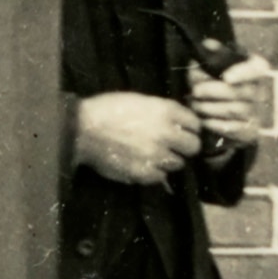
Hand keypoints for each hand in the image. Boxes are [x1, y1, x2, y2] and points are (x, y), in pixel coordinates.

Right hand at [74, 91, 202, 185]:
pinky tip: (144, 165)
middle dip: (185, 146)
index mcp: (166, 111)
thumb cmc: (108, 110)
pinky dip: (155, 173)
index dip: (190, 128)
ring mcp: (156, 155)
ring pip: (179, 163)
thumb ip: (164, 112)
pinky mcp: (144, 172)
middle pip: (193, 146)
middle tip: (174, 147)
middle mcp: (166, 133)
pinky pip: (161, 177)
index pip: (196, 124)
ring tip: (155, 156)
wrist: (82, 129)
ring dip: (169, 160)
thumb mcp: (141, 101)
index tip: (184, 131)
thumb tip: (182, 122)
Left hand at [188, 54, 272, 157]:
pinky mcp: (250, 131)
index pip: (257, 69)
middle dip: (213, 91)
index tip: (227, 78)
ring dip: (209, 107)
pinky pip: (230, 127)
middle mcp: (261, 91)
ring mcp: (257, 113)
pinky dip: (213, 123)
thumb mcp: (214, 66)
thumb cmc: (215, 82)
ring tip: (195, 105)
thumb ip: (211, 55)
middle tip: (195, 92)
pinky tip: (203, 119)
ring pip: (232, 110)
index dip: (244, 73)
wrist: (221, 113)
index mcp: (256, 70)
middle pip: (239, 91)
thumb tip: (207, 45)